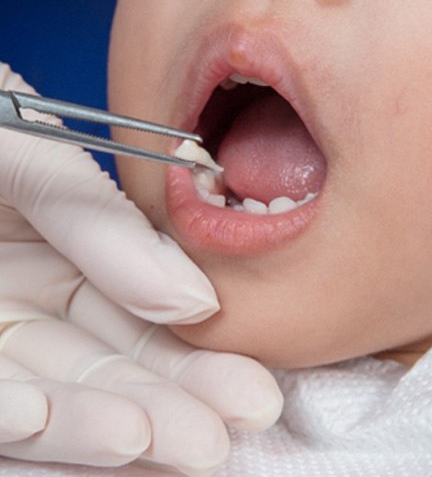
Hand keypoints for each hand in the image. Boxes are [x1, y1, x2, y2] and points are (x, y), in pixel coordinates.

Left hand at [0, 63, 282, 474]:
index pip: (140, 307)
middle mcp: (25, 296)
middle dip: (169, 403)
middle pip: (107, 361)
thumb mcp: (20, 147)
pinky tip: (50, 417)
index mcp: (62, 242)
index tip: (248, 385)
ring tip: (166, 445)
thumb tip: (193, 297)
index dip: (194, 350)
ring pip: (47, 395)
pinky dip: (13, 412)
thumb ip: (103, 222)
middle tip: (227, 436)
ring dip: (102, 425)